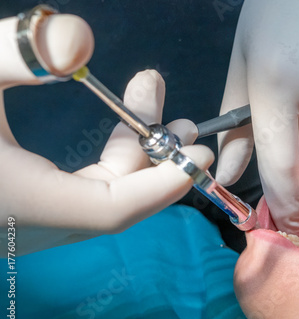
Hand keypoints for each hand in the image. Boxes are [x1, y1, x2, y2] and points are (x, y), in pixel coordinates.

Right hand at [0, 13, 213, 255]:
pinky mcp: (23, 205)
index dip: (162, 186)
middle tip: (182, 118)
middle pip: (116, 201)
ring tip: (157, 105)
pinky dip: (107, 160)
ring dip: (133, 151)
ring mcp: (26, 217)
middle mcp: (29, 221)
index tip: (200, 156)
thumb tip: (76, 38)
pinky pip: (80, 190)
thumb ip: (12, 49)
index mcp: (20, 202)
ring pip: (100, 194)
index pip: (114, 211)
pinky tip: (119, 123)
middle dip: (154, 157)